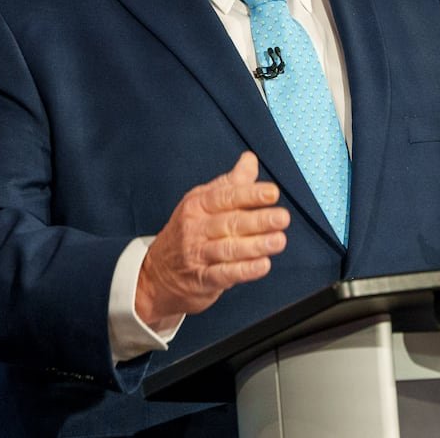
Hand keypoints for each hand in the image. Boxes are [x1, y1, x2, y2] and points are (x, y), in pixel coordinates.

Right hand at [135, 151, 288, 330]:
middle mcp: (196, 228)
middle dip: (258, 220)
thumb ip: (231, 183)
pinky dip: (245, 270)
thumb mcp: (202, 202)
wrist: (157, 273)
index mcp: (197, 205)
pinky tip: (263, 265)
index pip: (226, 196)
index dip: (250, 194)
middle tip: (282, 218)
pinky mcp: (202, 279)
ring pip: (229, 248)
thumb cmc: (188, 232)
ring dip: (256, 245)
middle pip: (230, 222)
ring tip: (278, 241)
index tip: (272, 193)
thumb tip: (250, 159)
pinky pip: (225, 274)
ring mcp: (197, 254)